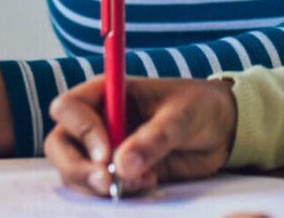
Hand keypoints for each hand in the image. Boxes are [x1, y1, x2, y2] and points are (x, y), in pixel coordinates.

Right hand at [46, 76, 238, 195]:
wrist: (222, 130)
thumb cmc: (200, 106)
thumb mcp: (182, 116)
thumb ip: (154, 138)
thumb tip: (122, 166)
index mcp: (108, 92)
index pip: (69, 107)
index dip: (81, 131)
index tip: (107, 153)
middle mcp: (98, 119)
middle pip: (60, 145)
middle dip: (78, 168)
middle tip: (107, 183)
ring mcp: (104, 148)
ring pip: (75, 171)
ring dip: (98, 184)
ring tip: (141, 182)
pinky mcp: (117, 172)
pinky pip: (99, 188)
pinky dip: (118, 192)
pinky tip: (148, 183)